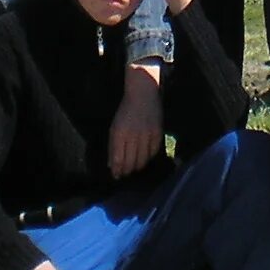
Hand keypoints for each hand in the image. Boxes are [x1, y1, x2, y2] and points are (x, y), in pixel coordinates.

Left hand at [109, 62, 165, 179]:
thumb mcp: (114, 127)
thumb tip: (112, 166)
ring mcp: (146, 135)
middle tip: (125, 174)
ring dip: (137, 167)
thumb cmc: (125, 111)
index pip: (119, 159)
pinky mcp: (157, 133)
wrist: (143, 93)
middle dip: (127, 171)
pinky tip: (145, 159)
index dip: (117, 171)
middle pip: (131, 162)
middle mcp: (133, 136)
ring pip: (142, 160)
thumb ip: (113, 147)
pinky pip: (153, 153)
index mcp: (119, 133)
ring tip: (135, 168)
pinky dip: (148, 158)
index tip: (117, 176)